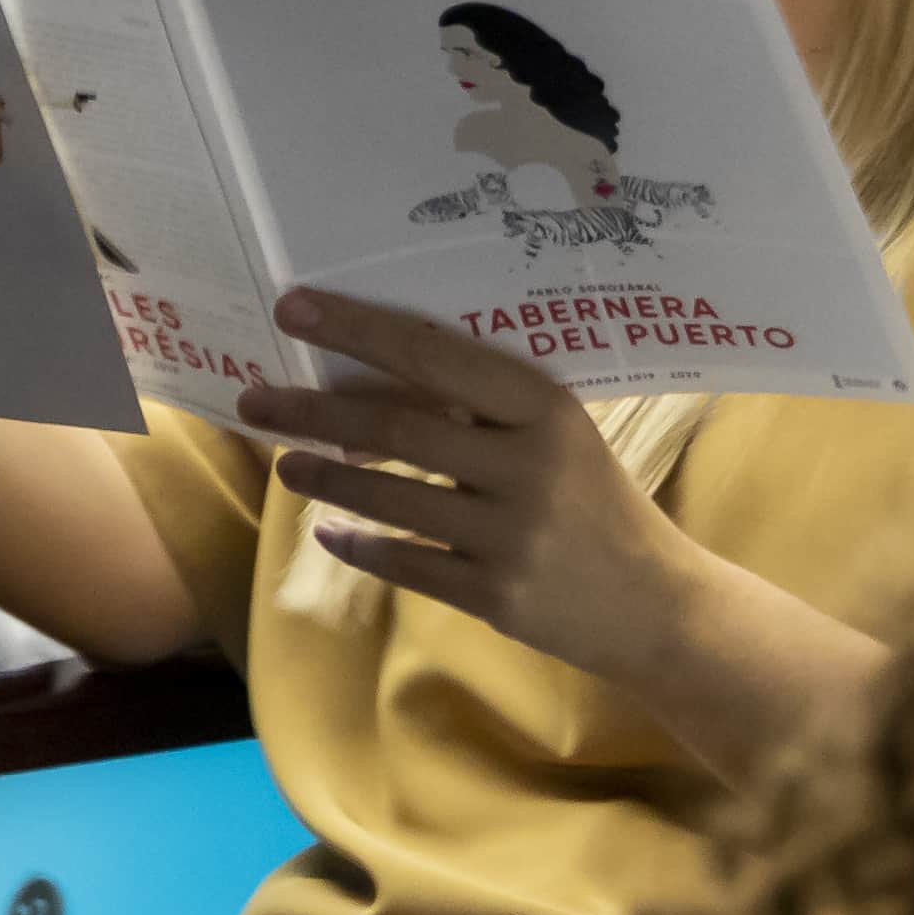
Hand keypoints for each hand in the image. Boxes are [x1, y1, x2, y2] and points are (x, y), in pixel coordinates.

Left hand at [236, 288, 702, 680]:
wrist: (658, 606)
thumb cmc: (596, 505)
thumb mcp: (560, 437)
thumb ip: (486, 410)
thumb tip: (376, 377)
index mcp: (544, 408)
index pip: (434, 355)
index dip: (358, 330)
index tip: (293, 308)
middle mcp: (529, 466)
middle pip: (397, 429)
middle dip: (313, 412)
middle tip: (254, 399)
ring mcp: (512, 536)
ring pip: (391, 499)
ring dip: (325, 478)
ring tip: (283, 463)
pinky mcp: (498, 596)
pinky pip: (407, 564)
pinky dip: (360, 546)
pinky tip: (329, 532)